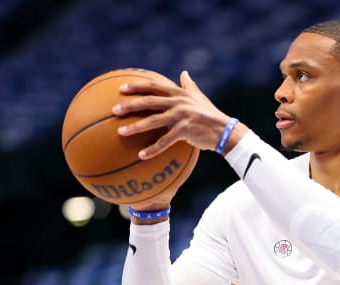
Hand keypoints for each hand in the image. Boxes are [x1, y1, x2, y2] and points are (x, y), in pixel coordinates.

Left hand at [112, 70, 245, 158]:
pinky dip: (153, 149)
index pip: (154, 86)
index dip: (137, 86)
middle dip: (130, 104)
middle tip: (114, 110)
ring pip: (153, 120)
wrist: (225, 131)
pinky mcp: (185, 131)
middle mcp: (178, 102)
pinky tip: (141, 155)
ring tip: (120, 132)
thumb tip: (184, 73)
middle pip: (149, 101)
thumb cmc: (211, 115)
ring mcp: (181, 116)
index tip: (121, 88)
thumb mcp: (200, 97)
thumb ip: (189, 86)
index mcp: (179, 93)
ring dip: (135, 126)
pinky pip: (165, 141)